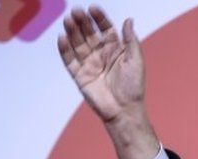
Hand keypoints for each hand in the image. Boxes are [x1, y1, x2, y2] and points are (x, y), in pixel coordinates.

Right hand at [57, 5, 157, 158]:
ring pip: (77, 44)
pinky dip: (64, 49)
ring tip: (68, 20)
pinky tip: (62, 37)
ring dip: (72, 32)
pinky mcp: (79, 76)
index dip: (98, 19)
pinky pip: (69, 60)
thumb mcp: (136, 61)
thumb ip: (131, 41)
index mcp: (115, 50)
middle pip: (89, 34)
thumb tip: (128, 20)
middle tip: (76, 11)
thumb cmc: (133, 87)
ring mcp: (89, 64)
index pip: (105, 29)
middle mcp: (100, 55)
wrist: (124, 110)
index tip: (92, 8)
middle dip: (82, 22)